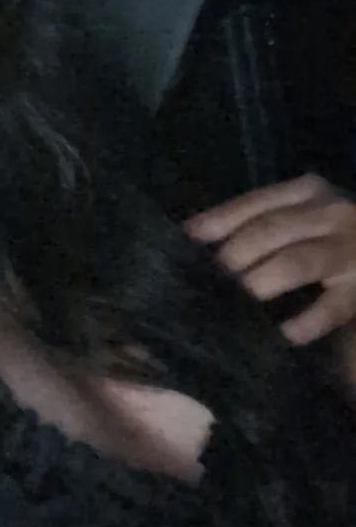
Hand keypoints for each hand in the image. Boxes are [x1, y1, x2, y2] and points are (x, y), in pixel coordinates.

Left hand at [186, 174, 355, 343]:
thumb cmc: (331, 238)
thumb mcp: (302, 219)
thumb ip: (261, 223)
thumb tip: (197, 236)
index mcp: (309, 192)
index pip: (255, 203)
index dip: (219, 220)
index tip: (188, 239)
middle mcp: (331, 213)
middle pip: (270, 231)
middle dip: (235, 255)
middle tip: (207, 281)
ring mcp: (351, 251)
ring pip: (295, 263)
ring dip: (260, 281)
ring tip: (234, 302)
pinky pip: (329, 308)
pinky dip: (303, 322)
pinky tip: (283, 334)